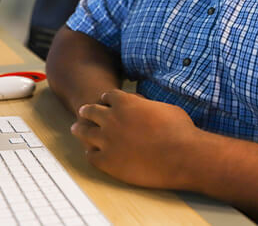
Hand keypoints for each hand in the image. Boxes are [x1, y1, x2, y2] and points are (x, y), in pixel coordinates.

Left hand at [70, 89, 201, 188]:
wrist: (180, 155)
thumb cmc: (179, 129)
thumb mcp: (163, 107)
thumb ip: (148, 106)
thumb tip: (147, 109)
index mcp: (125, 102)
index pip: (108, 96)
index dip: (107, 99)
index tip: (106, 101)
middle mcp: (111, 119)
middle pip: (90, 111)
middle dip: (87, 111)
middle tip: (83, 112)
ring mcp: (106, 140)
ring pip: (84, 132)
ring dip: (81, 130)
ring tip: (77, 130)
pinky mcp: (106, 161)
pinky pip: (90, 155)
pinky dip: (91, 153)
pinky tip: (92, 154)